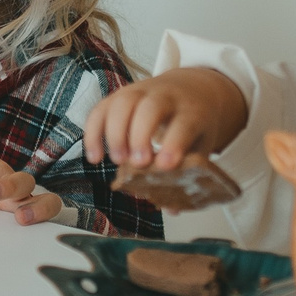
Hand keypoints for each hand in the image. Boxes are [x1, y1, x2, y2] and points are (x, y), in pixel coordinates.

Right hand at [82, 67, 249, 169]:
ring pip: (122, 103)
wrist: (191, 87)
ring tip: (118, 162)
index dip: (174, 143)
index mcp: (192, 109)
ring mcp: (140, 92)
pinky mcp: (119, 95)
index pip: (184, 122)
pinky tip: (95, 158)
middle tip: (138, 163)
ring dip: (116, 134)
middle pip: (150, 107)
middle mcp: (165, 96)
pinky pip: (100, 110)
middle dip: (141, 135)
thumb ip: (189, 172)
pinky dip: (94, 133)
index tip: (166, 165)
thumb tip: (173, 208)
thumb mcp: (201, 143)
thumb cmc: (194, 120)